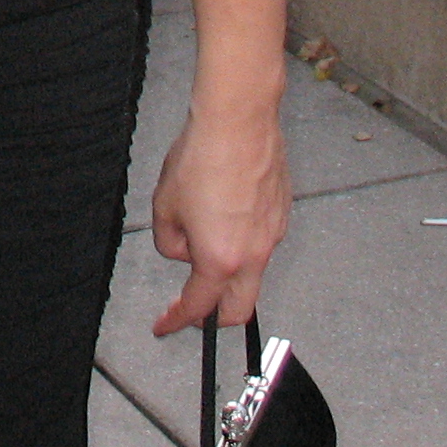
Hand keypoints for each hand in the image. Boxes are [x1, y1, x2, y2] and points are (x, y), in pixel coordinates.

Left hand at [149, 99, 290, 334]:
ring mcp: (273, 235)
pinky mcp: (282, 213)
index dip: (178, 321)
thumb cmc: (201, 158)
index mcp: (220, 259)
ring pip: (252, 272)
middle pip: (239, 308)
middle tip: (192, 307)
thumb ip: (169, 240)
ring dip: (228, 272)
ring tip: (202, 235)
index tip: (166, 325)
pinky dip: (241, 242)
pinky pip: (260, 241)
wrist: (239, 121)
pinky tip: (224, 212)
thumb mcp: (165, 205)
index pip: (198, 306)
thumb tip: (183, 250)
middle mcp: (253, 254)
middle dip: (215, 317)